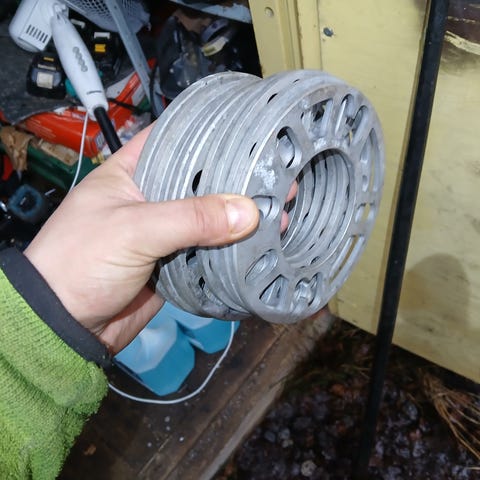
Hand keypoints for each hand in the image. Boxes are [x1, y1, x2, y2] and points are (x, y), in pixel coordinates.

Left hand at [24, 125, 258, 352]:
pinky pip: (209, 252)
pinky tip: (261, 242)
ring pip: (209, 220)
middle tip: (276, 178)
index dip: (210, 134)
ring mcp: (164, 233)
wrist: (66, 326)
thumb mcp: (134, 229)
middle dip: (236, 181)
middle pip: (200, 183)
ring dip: (239, 218)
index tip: (249, 132)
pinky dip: (232, 249)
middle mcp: (150, 198)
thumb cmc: (82, 261)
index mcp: (131, 173)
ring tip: (279, 211)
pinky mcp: (174, 263)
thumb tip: (248, 212)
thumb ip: (191, 218)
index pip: (174, 139)